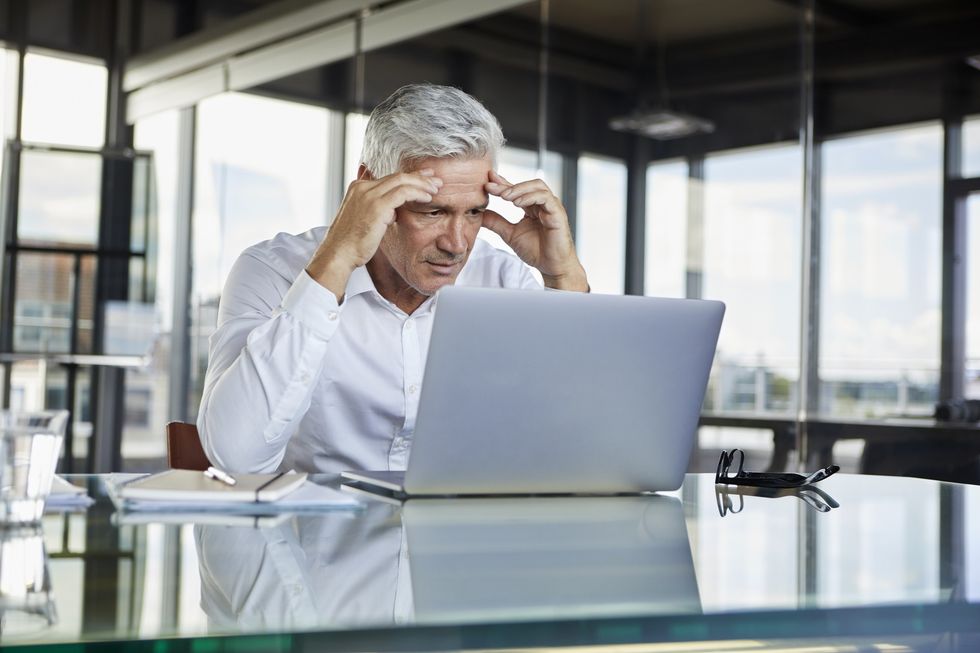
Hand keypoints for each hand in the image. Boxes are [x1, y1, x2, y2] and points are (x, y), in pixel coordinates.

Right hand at [306, 169, 442, 300]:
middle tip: (435, 179)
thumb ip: (378, 211)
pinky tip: (428, 198)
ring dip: (422, 184)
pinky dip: (418, 193)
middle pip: (397, 176)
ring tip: (436, 189)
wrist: (339, 253)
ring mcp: (368, 194)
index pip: (388, 178)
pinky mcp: (377, 205)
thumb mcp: (363, 221)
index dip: (408, 177)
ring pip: (402, 181)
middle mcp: (362, 187)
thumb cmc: (351, 243)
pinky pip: (403, 192)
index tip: (424, 178)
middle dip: (419, 176)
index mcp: (358, 188)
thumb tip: (393, 211)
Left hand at [483, 171, 587, 290]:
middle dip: (507, 185)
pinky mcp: (558, 213)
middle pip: (525, 185)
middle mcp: (542, 203)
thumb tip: (479, 213)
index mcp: (532, 207)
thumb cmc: (536, 251)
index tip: (486, 182)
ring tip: (504, 197)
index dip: (502, 184)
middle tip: (491, 187)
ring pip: (537, 186)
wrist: (551, 267)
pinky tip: (517, 203)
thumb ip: (496, 222)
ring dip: (519, 189)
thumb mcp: (509, 234)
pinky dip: (531, 197)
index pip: (516, 190)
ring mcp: (551, 207)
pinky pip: (546, 198)